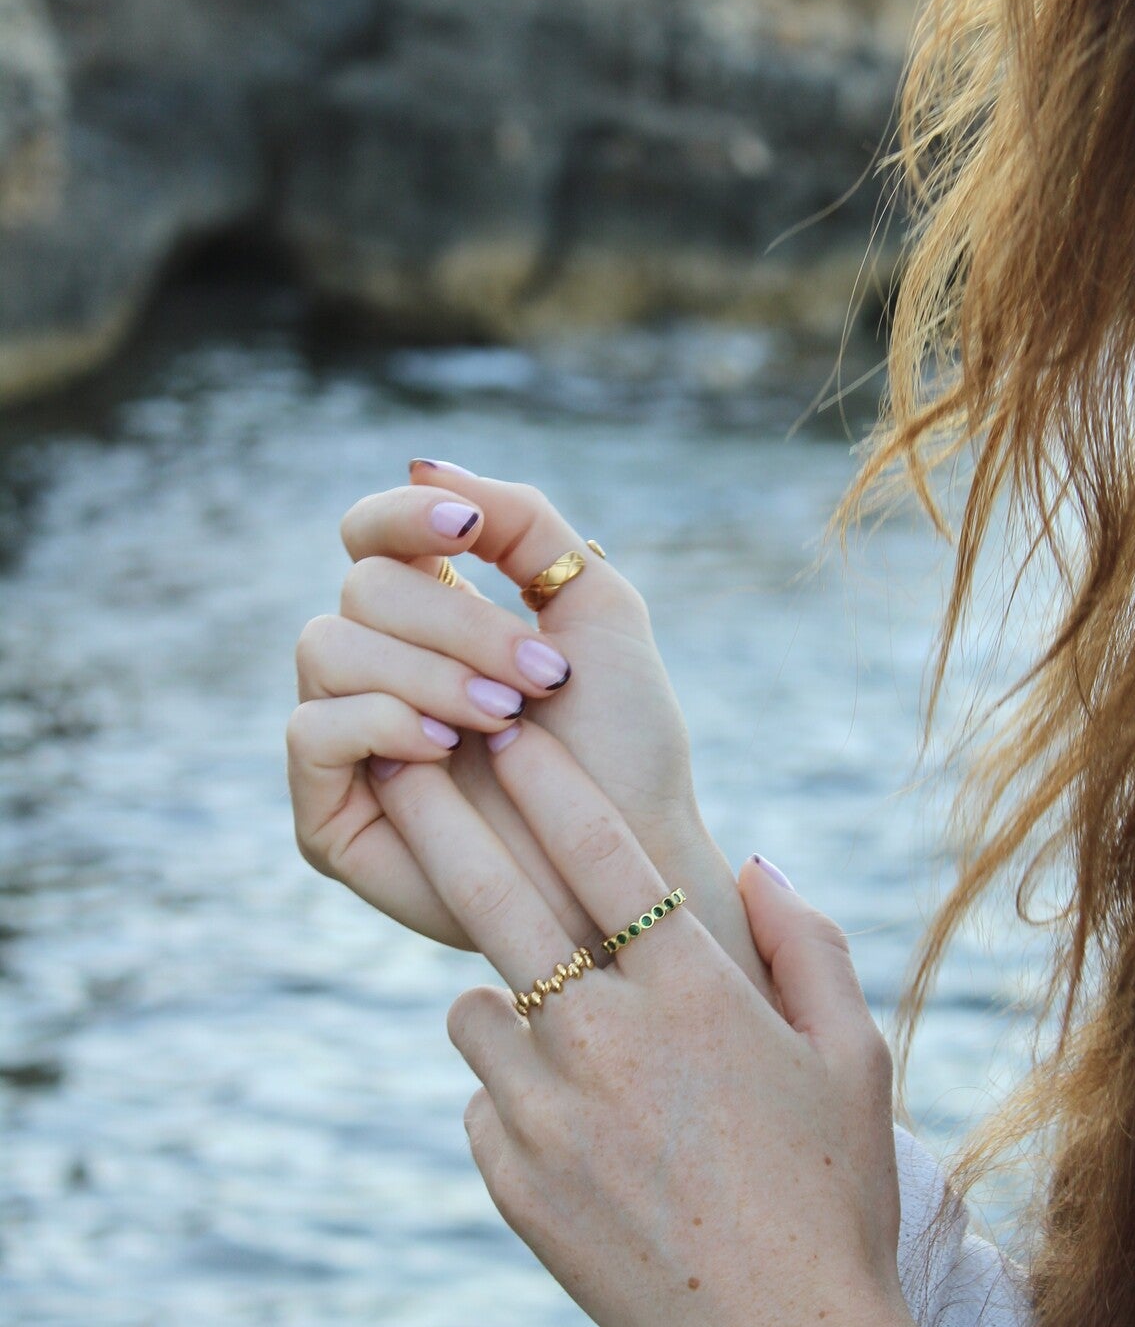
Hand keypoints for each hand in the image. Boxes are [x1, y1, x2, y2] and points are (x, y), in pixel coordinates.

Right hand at [288, 461, 770, 994]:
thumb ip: (523, 522)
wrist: (632, 862)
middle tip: (540, 678)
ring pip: (328, 646)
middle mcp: (378, 668)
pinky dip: (380, 721)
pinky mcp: (328, 811)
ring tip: (504, 720)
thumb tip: (423, 465)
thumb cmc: (625, 743)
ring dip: (427, 672)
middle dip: (458, 623)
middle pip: (362, 586)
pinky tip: (444, 749)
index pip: (373, 533)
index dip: (405, 516)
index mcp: (434, 616)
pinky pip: (309, 729)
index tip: (470, 528)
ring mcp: (347, 738)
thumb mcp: (596, 606)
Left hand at [442, 717, 912, 1326]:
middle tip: (399, 762)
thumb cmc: (836, 1189)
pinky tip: (574, 1126)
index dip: (546, 779)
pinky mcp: (513, 1181)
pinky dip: (511, 1094)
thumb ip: (805, 943)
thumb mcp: (855, 1055)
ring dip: (501, 996)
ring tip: (557, 1023)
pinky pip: (482, 1101)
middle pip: (493, 898)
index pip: (599, 850)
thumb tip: (753, 861)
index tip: (509, 730)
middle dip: (440, 816)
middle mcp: (605, 1039)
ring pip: (474, 1008)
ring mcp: (547, 1114)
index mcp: (692, 993)